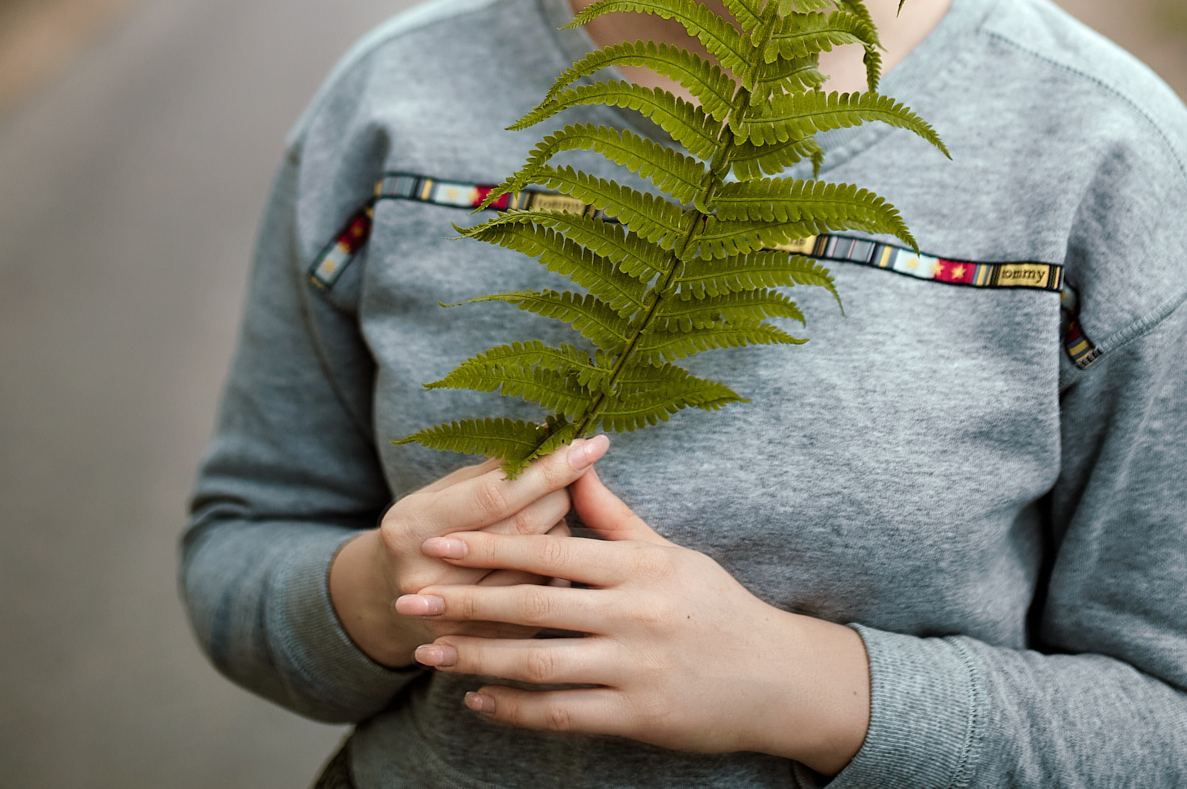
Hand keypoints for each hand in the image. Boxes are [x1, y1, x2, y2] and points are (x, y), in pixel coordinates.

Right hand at [329, 436, 607, 667]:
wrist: (391, 600)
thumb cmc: (429, 529)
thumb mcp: (444, 492)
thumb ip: (495, 468)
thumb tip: (552, 434)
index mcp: (412, 527)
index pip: (495, 495)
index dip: (548, 469)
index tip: (590, 443)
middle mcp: (428, 578)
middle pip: (524, 529)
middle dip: (560, 494)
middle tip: (573, 471)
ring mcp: (454, 618)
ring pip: (542, 565)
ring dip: (561, 531)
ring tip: (551, 512)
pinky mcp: (483, 643)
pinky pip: (543, 597)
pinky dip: (557, 569)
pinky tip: (550, 554)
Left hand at [395, 465, 871, 775]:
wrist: (777, 678)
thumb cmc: (718, 608)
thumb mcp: (671, 554)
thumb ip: (615, 519)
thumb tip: (575, 468)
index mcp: (639, 566)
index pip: (552, 550)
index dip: (490, 545)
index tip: (439, 542)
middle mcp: (635, 614)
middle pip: (534, 606)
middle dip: (466, 601)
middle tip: (409, 598)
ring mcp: (636, 668)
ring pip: (539, 663)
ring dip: (477, 658)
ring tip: (428, 651)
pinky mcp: (638, 717)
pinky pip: (563, 714)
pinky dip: (515, 709)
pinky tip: (478, 700)